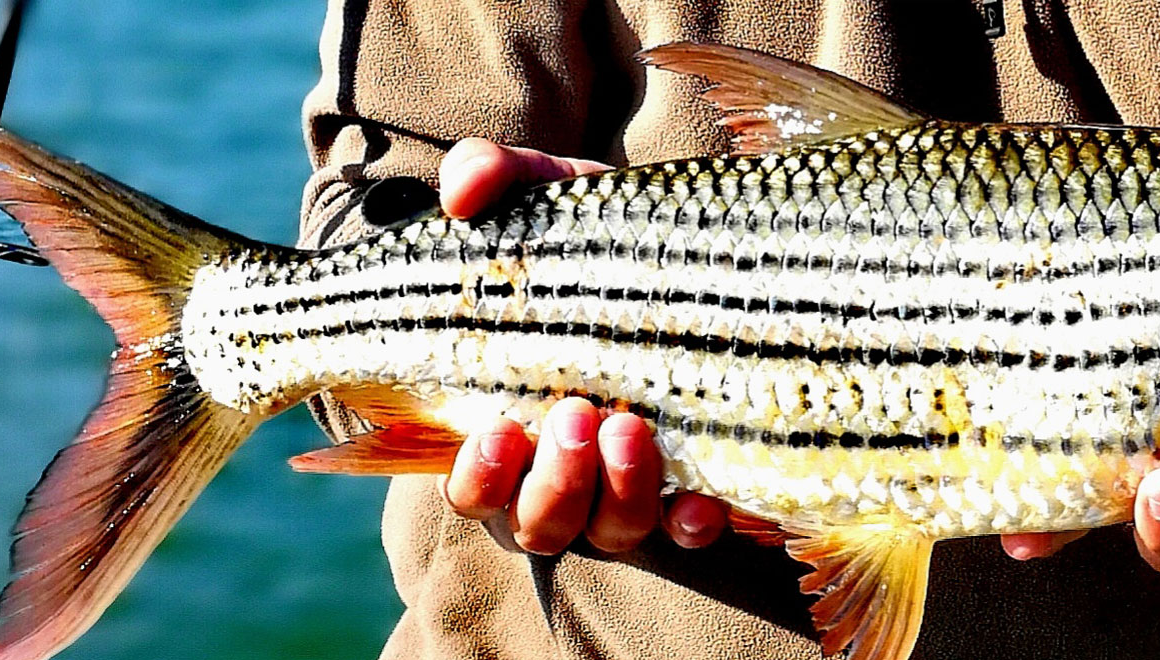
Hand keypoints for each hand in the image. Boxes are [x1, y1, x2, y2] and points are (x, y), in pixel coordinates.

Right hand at [433, 139, 728, 553]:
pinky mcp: (692, 486)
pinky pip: (687, 530)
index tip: (497, 429)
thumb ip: (498, 178)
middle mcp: (559, 472)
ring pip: (609, 530)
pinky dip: (689, 522)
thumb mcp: (551, 196)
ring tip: (632, 424)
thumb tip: (463, 191)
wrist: (691, 250)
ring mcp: (627, 488)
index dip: (479, 476)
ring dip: (617, 492)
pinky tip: (697, 502)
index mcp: (506, 424)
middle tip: (578, 413)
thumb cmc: (598, 238)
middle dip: (555, 482)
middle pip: (539, 522)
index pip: (474, 485)